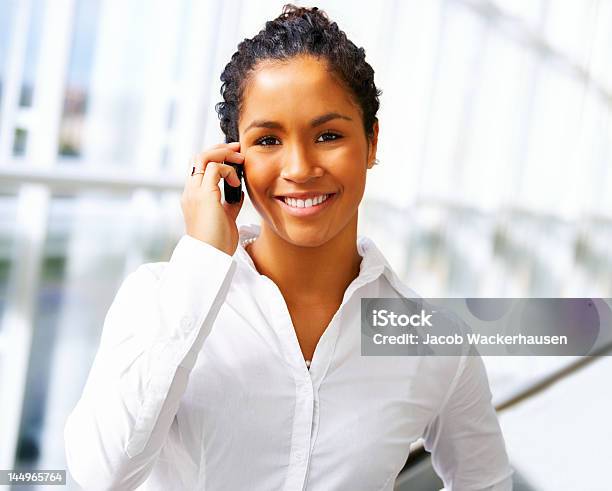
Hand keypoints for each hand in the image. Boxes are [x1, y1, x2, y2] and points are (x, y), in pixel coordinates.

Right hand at [180, 141, 244, 255]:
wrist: (211, 257)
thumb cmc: (218, 243)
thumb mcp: (225, 219)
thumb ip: (229, 204)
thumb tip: (238, 193)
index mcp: (194, 198)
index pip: (199, 168)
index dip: (216, 159)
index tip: (235, 159)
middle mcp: (190, 192)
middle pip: (198, 157)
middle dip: (220, 149)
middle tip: (238, 150)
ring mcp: (194, 193)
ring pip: (203, 157)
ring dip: (224, 154)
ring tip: (240, 159)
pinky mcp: (204, 196)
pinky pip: (214, 168)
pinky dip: (228, 170)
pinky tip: (236, 183)